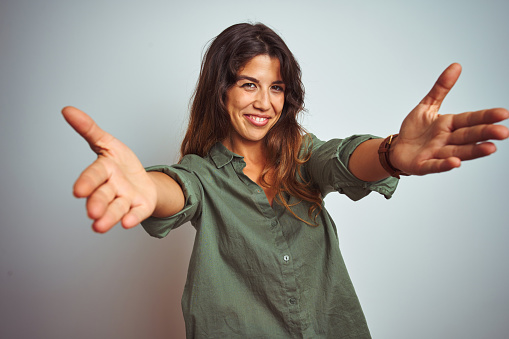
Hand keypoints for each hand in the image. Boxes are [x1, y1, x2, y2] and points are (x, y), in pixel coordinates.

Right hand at [63, 106, 157, 232]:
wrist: (144, 182)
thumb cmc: (122, 165)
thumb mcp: (109, 143)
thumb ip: (89, 129)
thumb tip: (67, 110)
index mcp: (103, 172)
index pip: (93, 176)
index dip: (87, 183)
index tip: (78, 191)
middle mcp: (112, 189)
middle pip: (103, 196)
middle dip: (97, 204)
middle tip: (92, 213)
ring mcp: (126, 200)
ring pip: (117, 209)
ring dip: (109, 217)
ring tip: (100, 226)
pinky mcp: (140, 208)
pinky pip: (136, 213)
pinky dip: (132, 218)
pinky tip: (128, 223)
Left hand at [390, 63, 508, 174]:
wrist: (397, 149)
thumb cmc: (415, 129)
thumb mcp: (426, 106)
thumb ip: (441, 88)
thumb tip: (456, 66)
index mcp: (449, 124)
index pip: (470, 119)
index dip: (486, 117)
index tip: (504, 114)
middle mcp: (447, 140)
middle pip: (468, 136)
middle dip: (485, 134)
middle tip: (503, 133)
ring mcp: (437, 154)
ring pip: (458, 152)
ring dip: (473, 151)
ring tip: (490, 148)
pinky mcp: (423, 166)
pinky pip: (435, 166)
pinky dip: (445, 165)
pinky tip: (455, 163)